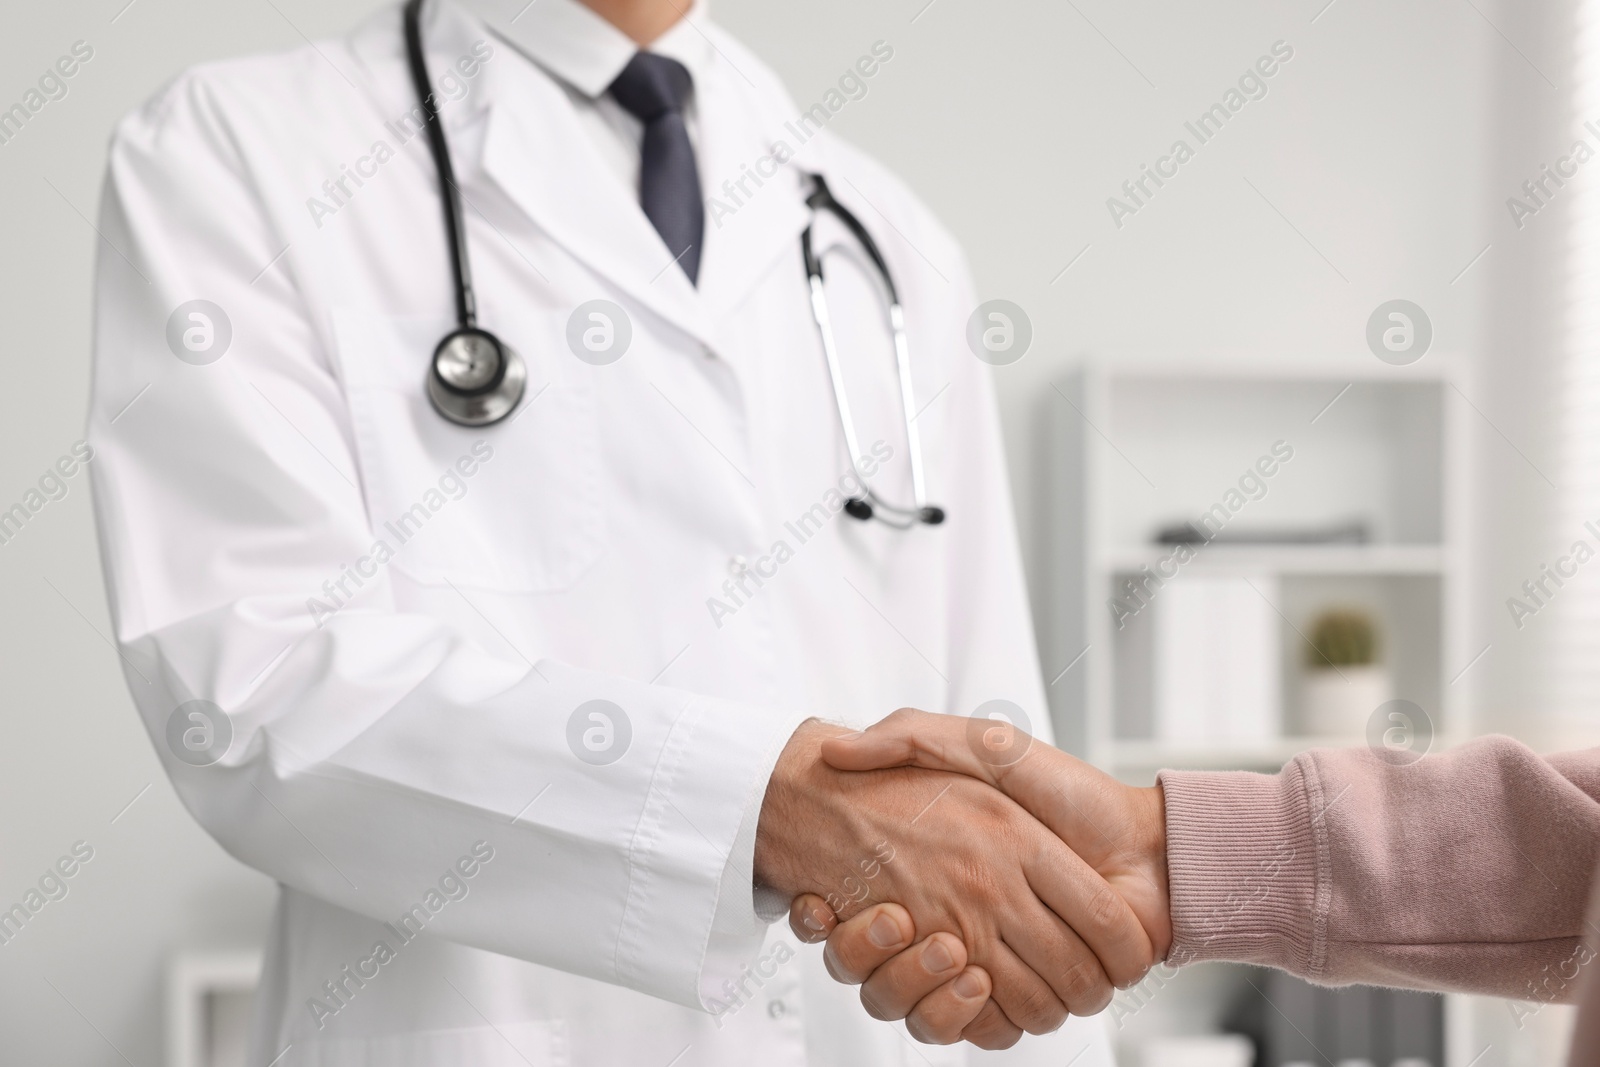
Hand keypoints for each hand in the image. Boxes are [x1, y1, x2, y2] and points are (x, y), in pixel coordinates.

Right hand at [756, 718, 1154, 1046]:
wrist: (1153, 848)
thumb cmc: (1070, 792)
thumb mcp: (983, 742)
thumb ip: (915, 737)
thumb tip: (838, 749)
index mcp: (942, 873)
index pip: (867, 915)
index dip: (852, 920)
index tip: (844, 902)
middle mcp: (970, 919)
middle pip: (899, 967)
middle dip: (890, 955)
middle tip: (894, 921)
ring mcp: (996, 961)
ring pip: (933, 1004)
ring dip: (928, 986)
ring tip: (944, 947)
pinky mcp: (1022, 996)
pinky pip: (980, 1031)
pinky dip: (970, 1018)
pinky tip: (971, 980)